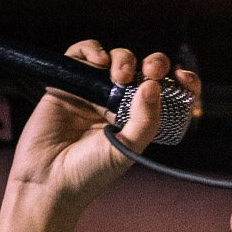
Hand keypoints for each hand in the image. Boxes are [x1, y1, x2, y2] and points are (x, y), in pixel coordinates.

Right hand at [9, 41, 202, 207]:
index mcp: (139, 120)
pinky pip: (80, 56)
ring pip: (115, 59)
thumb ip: (145, 119)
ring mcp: (93, 93)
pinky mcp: (67, 85)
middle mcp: (118, 104)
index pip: (166, 93)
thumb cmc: (90, 174)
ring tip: (119, 75)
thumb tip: (154, 85)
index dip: (178, 81)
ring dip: (123, 58)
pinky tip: (98, 61)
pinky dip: (90, 49)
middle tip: (150, 71)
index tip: (183, 79)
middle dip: (153, 64)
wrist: (48, 182)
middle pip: (143, 70)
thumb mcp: (127, 148)